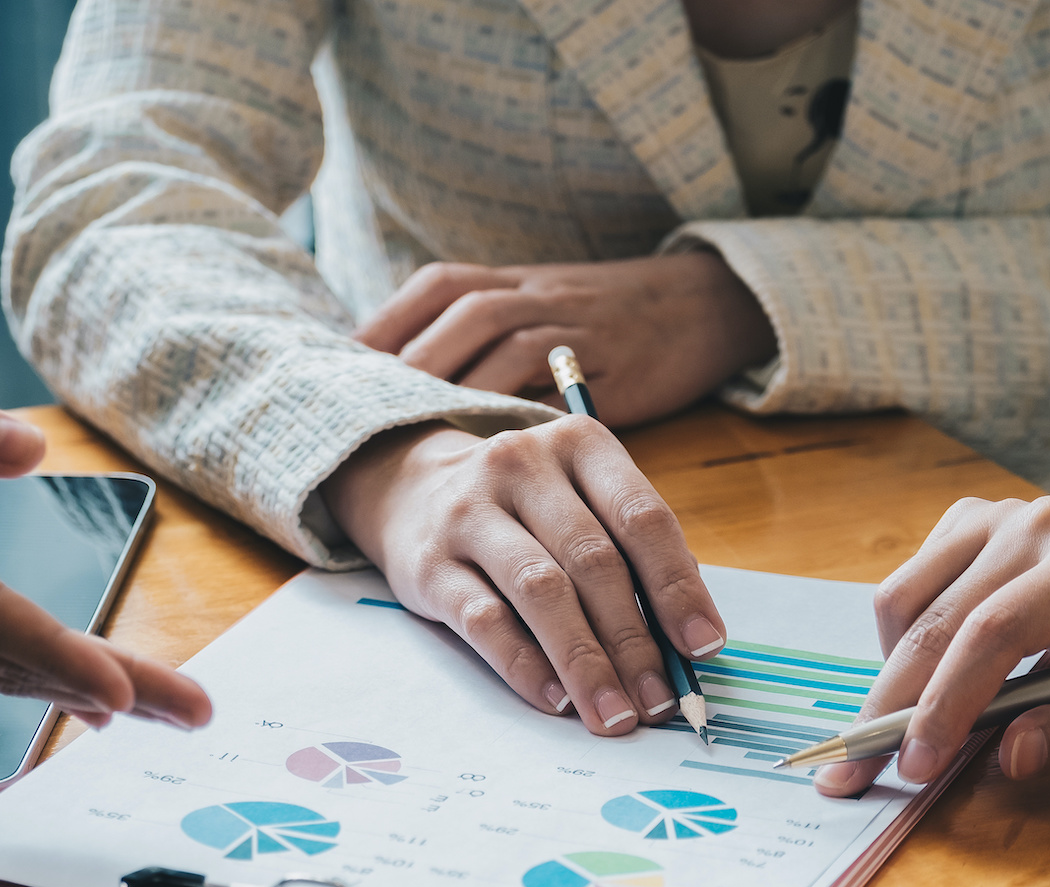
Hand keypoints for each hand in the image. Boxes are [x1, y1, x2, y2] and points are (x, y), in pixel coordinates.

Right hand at [323, 419, 725, 733]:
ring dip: (585, 662)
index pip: (641, 518)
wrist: (410, 489)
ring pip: (541, 592)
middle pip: (592, 561)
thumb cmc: (524, 508)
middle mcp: (523, 467)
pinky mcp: (428, 563)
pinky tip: (556, 700)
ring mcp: (469, 512)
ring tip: (613, 714)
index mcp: (580, 446)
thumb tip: (683, 642)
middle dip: (634, 642)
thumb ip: (630, 554)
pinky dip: (525, 666)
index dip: (678, 587)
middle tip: (658, 702)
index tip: (703, 646)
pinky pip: (484, 621)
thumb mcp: (580, 500)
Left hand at [354, 253, 772, 427]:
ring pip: (500, 332)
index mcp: (517, 280)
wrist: (706, 306)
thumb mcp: (548, 315)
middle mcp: (539, 292)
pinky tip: (485, 442)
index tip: (344, 362)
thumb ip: (492, 345)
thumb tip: (423, 390)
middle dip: (408, 351)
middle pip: (459, 305)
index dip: (390, 319)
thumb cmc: (615, 325)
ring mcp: (575, 321)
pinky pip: (555, 378)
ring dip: (453, 374)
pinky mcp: (610, 359)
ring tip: (412, 421)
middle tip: (365, 400)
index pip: (440, 285)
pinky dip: (515, 404)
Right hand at [815, 458, 1049, 795]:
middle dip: (892, 706)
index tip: (915, 766)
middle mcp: (1037, 525)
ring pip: (901, 603)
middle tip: (857, 773)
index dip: (947, 702)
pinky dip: (899, 644)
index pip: (996, 631)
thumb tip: (1009, 756)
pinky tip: (932, 674)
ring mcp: (997, 514)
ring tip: (906, 727)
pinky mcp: (967, 519)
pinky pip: (904, 588)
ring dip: (890, 676)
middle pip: (936, 621)